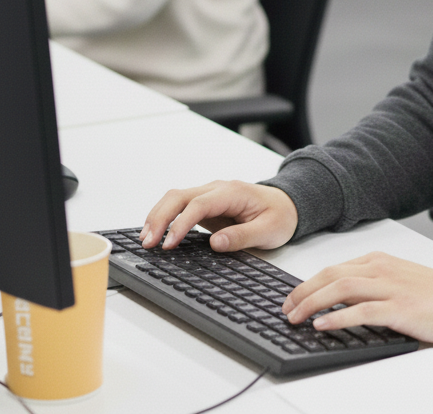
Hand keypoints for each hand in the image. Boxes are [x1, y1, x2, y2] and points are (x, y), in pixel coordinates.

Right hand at [140, 180, 297, 252]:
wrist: (287, 204)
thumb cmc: (280, 216)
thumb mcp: (269, 230)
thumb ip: (242, 236)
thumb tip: (215, 243)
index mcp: (232, 192)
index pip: (198, 204)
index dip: (181, 224)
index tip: (169, 244)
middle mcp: (217, 189)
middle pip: (180, 196)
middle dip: (160, 218)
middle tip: (147, 243)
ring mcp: (209, 194)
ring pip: (175, 198)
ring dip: (158, 216)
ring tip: (145, 239)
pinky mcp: (205, 204)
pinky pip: (180, 206)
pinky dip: (164, 216)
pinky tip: (155, 231)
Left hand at [282, 252, 432, 344]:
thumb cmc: (430, 293)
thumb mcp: (394, 279)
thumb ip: (368, 284)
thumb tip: (334, 298)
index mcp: (377, 261)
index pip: (333, 268)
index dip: (308, 283)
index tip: (291, 297)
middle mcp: (380, 269)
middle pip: (332, 275)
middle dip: (303, 292)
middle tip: (286, 308)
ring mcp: (389, 287)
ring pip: (342, 288)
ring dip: (313, 303)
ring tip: (297, 317)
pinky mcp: (399, 308)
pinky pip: (362, 311)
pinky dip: (338, 317)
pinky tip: (323, 325)